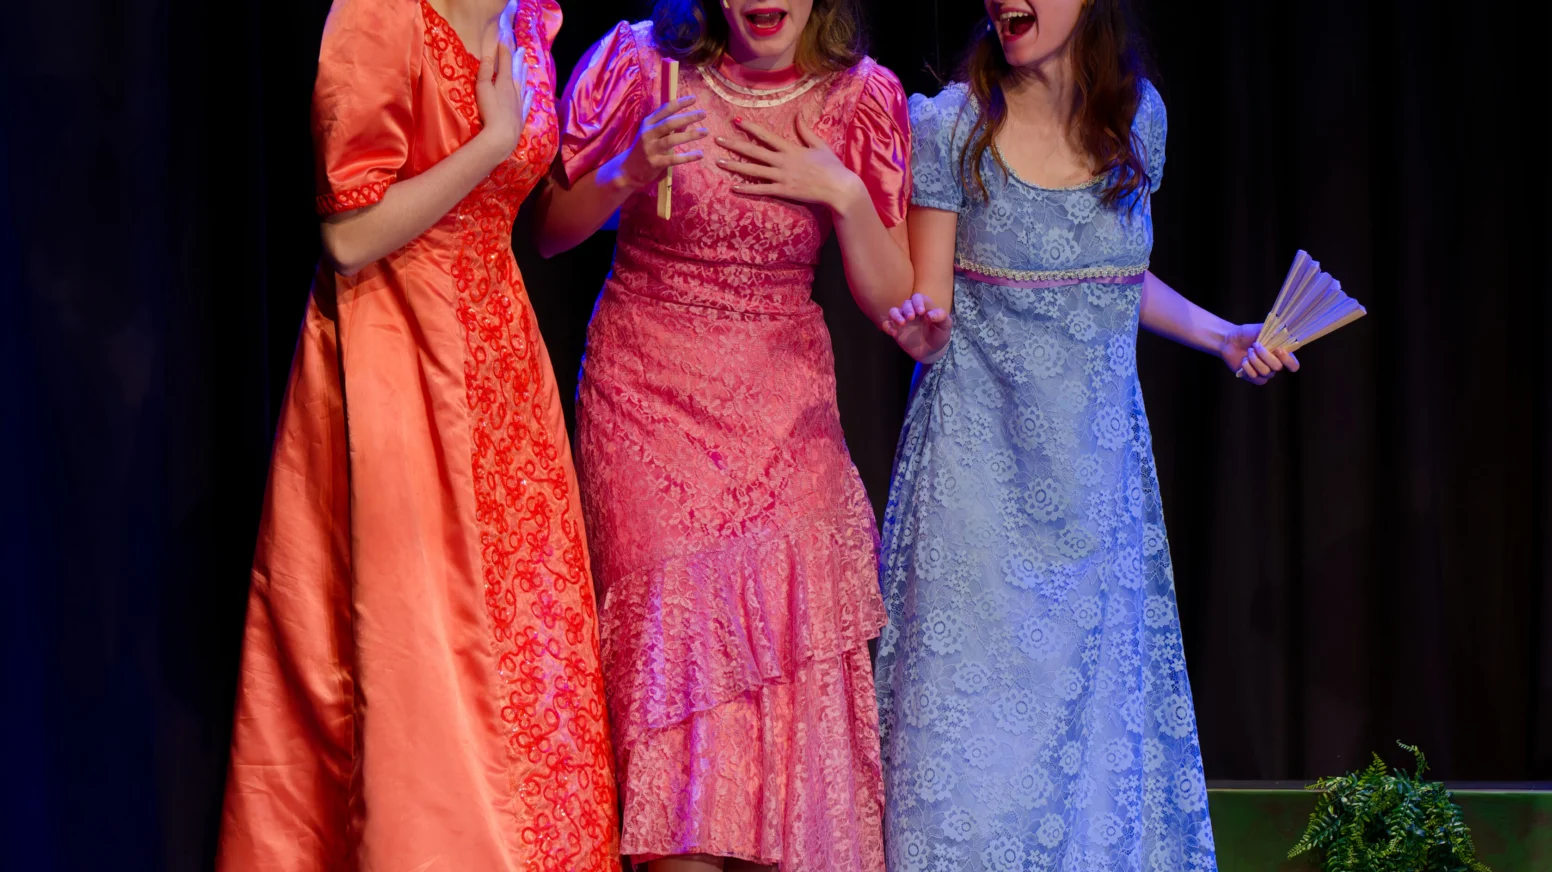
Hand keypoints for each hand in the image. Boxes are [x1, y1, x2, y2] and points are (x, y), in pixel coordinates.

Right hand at [474, 9, 532, 157]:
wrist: (502, 136)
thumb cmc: (489, 111)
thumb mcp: (482, 89)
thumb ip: (484, 72)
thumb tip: (487, 57)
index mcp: (505, 81)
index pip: (505, 62)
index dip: (504, 51)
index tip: (503, 41)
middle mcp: (515, 90)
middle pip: (516, 71)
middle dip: (517, 59)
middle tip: (521, 49)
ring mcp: (520, 103)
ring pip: (523, 84)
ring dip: (524, 74)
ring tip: (526, 65)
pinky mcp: (521, 115)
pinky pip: (526, 101)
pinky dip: (528, 95)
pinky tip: (531, 92)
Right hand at [618, 96, 707, 189]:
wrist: (628, 170)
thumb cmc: (644, 149)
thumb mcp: (654, 135)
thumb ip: (670, 128)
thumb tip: (687, 121)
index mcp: (648, 123)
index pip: (665, 110)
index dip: (680, 103)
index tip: (694, 98)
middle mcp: (648, 134)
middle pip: (669, 123)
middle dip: (688, 117)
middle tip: (704, 113)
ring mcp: (650, 148)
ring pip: (671, 140)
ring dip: (690, 135)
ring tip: (705, 131)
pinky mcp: (655, 163)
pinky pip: (673, 159)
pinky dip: (687, 157)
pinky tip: (700, 154)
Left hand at [717, 115, 865, 213]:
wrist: (839, 187)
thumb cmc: (831, 166)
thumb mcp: (819, 144)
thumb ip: (805, 130)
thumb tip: (798, 114)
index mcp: (791, 148)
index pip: (766, 135)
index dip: (750, 127)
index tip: (736, 121)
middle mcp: (783, 161)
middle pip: (753, 151)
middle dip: (734, 145)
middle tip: (717, 139)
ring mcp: (782, 177)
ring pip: (753, 170)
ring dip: (734, 166)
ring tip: (719, 161)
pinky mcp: (783, 191)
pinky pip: (761, 190)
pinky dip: (747, 189)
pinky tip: (733, 187)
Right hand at [883, 293, 952, 363]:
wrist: (932, 351)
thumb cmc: (939, 335)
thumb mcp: (946, 325)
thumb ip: (941, 316)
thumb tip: (928, 315)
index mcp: (924, 306)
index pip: (917, 298)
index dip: (918, 302)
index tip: (921, 312)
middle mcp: (912, 311)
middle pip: (906, 304)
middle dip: (907, 309)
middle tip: (911, 318)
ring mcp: (903, 320)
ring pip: (893, 311)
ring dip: (895, 315)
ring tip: (902, 323)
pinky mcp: (896, 330)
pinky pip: (887, 324)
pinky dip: (887, 326)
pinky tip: (893, 333)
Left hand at [1221, 323, 1298, 384]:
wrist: (1230, 340)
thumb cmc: (1248, 333)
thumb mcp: (1263, 329)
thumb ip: (1275, 332)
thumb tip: (1285, 332)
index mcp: (1281, 353)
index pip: (1293, 365)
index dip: (1287, 360)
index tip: (1277, 349)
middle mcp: (1274, 365)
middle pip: (1277, 367)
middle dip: (1264, 355)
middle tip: (1255, 345)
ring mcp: (1264, 372)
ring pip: (1266, 373)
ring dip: (1254, 360)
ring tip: (1249, 352)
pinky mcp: (1253, 377)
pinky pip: (1255, 378)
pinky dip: (1248, 368)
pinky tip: (1243, 361)